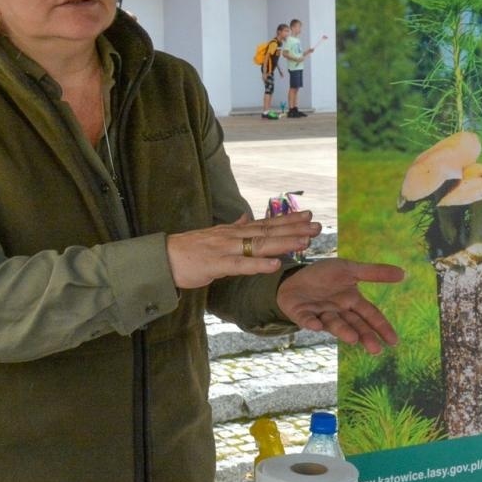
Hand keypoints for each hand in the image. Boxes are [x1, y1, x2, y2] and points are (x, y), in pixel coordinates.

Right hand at [166, 212, 320, 289]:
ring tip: (306, 242)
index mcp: (234, 231)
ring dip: (284, 243)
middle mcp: (233, 236)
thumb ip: (233, 227)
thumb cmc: (188, 250)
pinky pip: (241, 265)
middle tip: (318, 226)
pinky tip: (276, 265)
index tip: (309, 215)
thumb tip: (247, 217)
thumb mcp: (214, 235)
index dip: (289, 220)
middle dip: (295, 229)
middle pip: (269, 232)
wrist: (163, 257)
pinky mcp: (216, 265)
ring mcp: (225, 249)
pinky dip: (259, 265)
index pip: (266, 223)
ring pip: (260, 245)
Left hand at [277, 259, 403, 353]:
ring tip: (353, 338)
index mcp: (352, 301)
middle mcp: (338, 311)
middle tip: (376, 350)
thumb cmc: (324, 275)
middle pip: (354, 325)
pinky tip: (316, 325)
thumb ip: (374, 272)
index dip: (382, 327)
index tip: (394, 342)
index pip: (370, 315)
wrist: (294, 276)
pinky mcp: (301, 313)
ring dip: (342, 331)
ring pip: (333, 324)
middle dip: (365, 337)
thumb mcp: (350, 269)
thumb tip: (404, 273)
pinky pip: (306, 319)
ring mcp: (320, 314)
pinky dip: (310, 322)